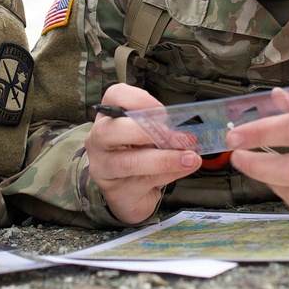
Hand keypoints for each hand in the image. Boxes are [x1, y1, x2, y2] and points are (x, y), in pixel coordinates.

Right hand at [85, 83, 200, 223]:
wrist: (130, 190)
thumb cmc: (139, 153)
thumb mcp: (147, 134)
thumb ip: (161, 128)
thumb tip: (187, 130)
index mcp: (108, 116)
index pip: (114, 96)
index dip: (138, 100)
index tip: (162, 111)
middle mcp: (98, 140)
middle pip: (110, 130)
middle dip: (145, 132)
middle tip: (177, 136)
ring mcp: (103, 168)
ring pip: (128, 162)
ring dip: (164, 159)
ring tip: (189, 158)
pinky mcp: (116, 191)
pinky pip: (144, 182)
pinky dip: (168, 174)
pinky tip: (185, 168)